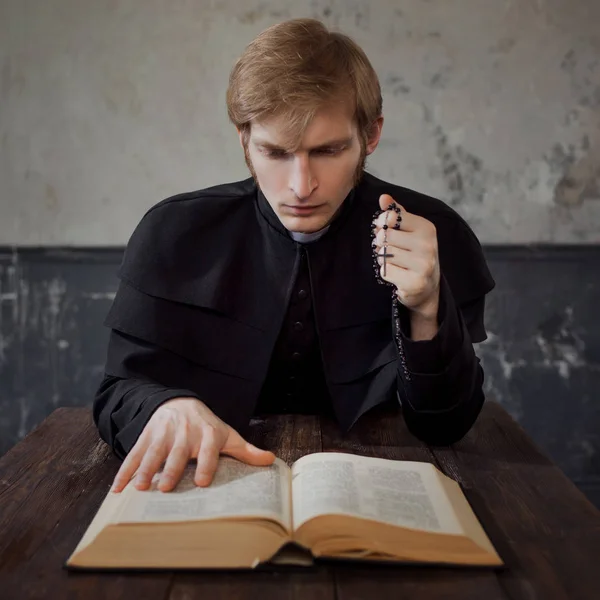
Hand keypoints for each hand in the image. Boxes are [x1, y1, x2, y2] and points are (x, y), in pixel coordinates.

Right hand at [110, 397, 274, 492]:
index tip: (204, 482)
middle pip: (178, 452)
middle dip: (172, 469)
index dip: (206, 464)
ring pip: (154, 452)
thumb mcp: (227, 435)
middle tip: (165, 488)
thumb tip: (270, 460)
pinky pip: (134, 454)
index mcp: (207, 434)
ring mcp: (163, 434)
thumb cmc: (206, 427)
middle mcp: (184, 433)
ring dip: (146, 469)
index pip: (208, 450)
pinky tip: (118, 488)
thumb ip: (246, 450)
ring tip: (140, 488)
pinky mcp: (146, 437)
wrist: (179, 403)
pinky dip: (125, 470)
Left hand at [372, 194, 440, 321]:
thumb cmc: (415, 254)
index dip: (382, 222)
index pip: (392, 217)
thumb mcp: (410, 231)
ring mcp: (423, 265)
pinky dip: (385, 272)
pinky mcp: (414, 282)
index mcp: (427, 228)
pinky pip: (385, 271)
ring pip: (384, 254)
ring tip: (394, 261)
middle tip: (387, 248)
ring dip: (383, 258)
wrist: (427, 287)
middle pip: (386, 237)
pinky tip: (397, 274)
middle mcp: (428, 245)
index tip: (384, 228)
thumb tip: (383, 198)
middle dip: (381, 243)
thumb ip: (397, 214)